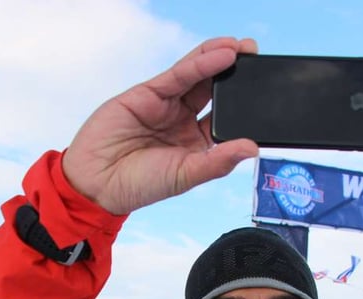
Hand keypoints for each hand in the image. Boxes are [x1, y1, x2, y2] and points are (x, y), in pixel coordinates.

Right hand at [62, 37, 259, 215]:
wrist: (95, 182)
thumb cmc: (139, 185)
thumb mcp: (185, 176)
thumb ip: (218, 161)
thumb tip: (252, 148)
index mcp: (196, 142)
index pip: (225, 117)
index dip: (244, 104)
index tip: (267, 92)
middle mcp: (182, 120)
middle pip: (215, 90)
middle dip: (236, 72)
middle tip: (258, 56)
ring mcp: (166, 104)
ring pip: (198, 75)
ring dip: (221, 58)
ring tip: (243, 48)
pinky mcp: (148, 92)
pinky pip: (179, 74)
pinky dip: (200, 63)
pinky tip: (221, 55)